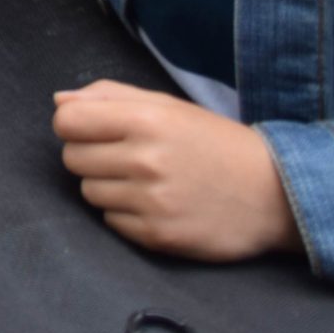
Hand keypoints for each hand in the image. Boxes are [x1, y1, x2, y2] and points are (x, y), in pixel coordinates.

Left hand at [52, 82, 301, 261]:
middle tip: (127, 156)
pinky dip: (125, 214)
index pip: (66, 121)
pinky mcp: (159, 236)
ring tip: (146, 181)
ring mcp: (153, 201)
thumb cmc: (212, 142)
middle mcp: (146, 160)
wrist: (274, 192)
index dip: (74, 125)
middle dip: (92, 156)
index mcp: (146, 120)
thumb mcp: (166, 105)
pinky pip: (110, 222)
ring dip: (109, 187)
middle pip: (72, 158)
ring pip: (88, 192)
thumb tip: (59, 100)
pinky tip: (156, 205)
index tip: (94, 130)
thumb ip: (108, 96)